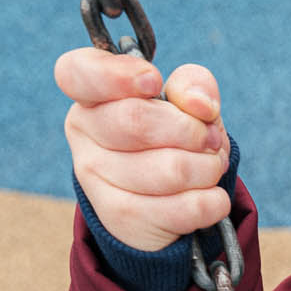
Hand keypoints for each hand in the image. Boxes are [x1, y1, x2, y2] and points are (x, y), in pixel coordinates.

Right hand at [55, 48, 230, 253]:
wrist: (164, 205)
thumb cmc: (173, 141)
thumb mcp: (186, 104)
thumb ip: (194, 86)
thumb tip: (201, 105)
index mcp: (91, 94)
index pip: (77, 73)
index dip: (117, 74)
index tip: (154, 82)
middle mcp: (84, 133)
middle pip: (138, 120)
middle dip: (192, 130)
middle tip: (211, 139)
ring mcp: (95, 178)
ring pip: (170, 170)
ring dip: (208, 168)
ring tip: (211, 167)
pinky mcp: (120, 218)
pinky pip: (185, 208)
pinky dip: (213, 201)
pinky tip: (212, 196)